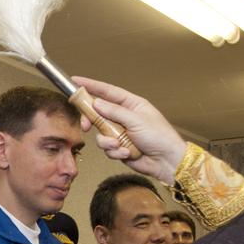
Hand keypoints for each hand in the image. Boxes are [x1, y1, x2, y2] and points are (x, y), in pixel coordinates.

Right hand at [71, 76, 188, 183]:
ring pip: (100, 134)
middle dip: (91, 120)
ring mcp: (120, 132)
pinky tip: (127, 153)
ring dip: (107, 141)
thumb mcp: (136, 120)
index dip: (91, 86)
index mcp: (131, 104)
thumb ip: (114, 111)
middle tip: (85, 125)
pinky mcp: (119, 147)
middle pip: (98, 113)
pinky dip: (115, 151)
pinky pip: (107, 148)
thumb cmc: (159, 136)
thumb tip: (97, 103)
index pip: (107, 91)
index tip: (76, 82)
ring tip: (119, 145)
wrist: (167, 161)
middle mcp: (123, 117)